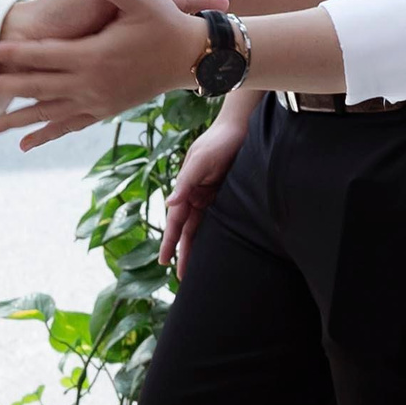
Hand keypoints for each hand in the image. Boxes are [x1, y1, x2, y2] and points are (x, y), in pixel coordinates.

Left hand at [0, 0, 212, 150]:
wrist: (190, 58)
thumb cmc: (166, 24)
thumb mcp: (145, 1)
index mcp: (93, 57)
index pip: (43, 56)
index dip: (12, 52)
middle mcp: (90, 84)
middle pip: (35, 89)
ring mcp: (96, 101)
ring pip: (46, 115)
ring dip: (13, 122)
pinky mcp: (104, 110)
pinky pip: (68, 126)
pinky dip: (45, 133)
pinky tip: (24, 144)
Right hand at [161, 102, 250, 277]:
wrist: (242, 128)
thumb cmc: (219, 141)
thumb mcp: (200, 160)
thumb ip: (186, 182)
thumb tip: (170, 204)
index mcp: (186, 188)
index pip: (176, 221)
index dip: (170, 241)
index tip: (164, 260)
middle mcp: (196, 194)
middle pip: (187, 228)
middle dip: (183, 251)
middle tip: (182, 276)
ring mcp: (209, 195)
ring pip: (200, 226)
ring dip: (197, 245)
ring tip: (196, 268)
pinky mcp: (225, 195)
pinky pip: (216, 219)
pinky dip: (212, 233)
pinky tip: (214, 247)